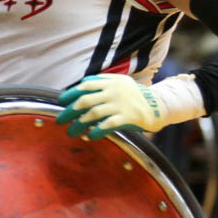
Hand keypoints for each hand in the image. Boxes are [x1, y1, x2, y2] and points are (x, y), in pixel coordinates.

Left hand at [56, 73, 202, 138]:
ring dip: (79, 124)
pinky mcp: (127, 117)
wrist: (158, 105)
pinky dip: (97, 131)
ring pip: (93, 114)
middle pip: (85, 101)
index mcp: (111, 82)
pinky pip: (108, 125)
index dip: (71, 93)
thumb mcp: (120, 82)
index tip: (61, 101)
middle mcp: (114, 92)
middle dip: (70, 111)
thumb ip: (103, 81)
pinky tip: (90, 136)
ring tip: (71, 131)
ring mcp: (120, 104)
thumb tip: (82, 84)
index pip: (86, 85)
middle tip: (60, 120)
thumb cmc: (134, 95)